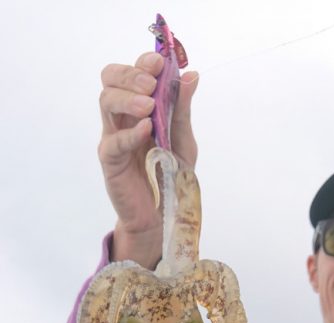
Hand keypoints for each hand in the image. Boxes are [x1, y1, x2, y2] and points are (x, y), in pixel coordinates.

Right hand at [98, 51, 198, 266]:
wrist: (163, 214)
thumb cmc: (170, 175)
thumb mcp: (184, 140)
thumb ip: (183, 110)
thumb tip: (192, 75)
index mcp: (140, 107)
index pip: (133, 72)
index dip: (143, 62)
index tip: (160, 62)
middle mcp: (123, 117)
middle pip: (111, 79)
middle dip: (131, 74)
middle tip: (150, 84)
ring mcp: (114, 137)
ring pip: (106, 102)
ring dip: (127, 98)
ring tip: (149, 105)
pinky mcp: (110, 161)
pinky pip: (114, 141)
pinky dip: (130, 132)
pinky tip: (146, 129)